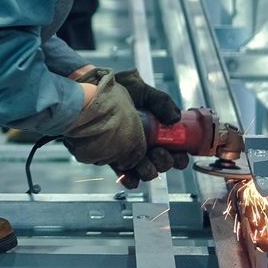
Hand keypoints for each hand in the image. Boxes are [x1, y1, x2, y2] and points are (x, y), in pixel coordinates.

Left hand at [71, 68, 188, 187]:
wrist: (88, 91)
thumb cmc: (115, 88)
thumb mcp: (141, 90)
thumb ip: (161, 101)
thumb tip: (175, 118)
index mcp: (157, 129)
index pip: (176, 149)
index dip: (180, 155)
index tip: (177, 153)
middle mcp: (145, 143)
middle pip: (162, 163)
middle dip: (164, 162)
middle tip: (158, 152)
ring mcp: (129, 151)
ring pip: (146, 172)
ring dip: (148, 171)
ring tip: (143, 163)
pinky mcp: (112, 157)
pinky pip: (124, 175)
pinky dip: (129, 178)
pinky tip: (130, 177)